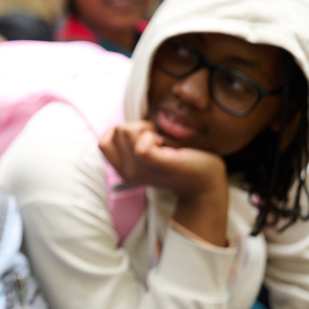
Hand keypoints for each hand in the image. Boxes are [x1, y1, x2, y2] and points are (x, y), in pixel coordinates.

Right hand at [100, 121, 229, 245]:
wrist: (206, 182)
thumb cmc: (180, 160)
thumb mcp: (147, 152)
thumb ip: (132, 143)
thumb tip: (120, 127)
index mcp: (123, 169)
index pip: (103, 141)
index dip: (123, 132)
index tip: (143, 140)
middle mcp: (127, 173)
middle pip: (116, 130)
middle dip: (139, 127)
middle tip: (158, 142)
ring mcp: (139, 171)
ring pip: (125, 130)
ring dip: (147, 129)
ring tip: (163, 143)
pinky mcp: (156, 166)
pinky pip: (141, 145)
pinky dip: (153, 137)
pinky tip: (167, 146)